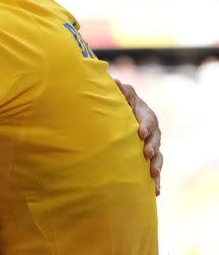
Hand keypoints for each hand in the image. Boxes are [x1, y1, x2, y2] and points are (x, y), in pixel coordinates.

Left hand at [115, 79, 162, 194]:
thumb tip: (115, 81)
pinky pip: (154, 170)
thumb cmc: (119, 105)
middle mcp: (151, 131)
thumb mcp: (120, 96)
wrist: (120, 117)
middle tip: (146, 153)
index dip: (144, 124)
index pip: (147, 119)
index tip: (139, 132)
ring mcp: (152, 145)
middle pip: (155, 138)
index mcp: (144, 115)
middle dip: (152, 146)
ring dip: (156, 165)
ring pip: (158, 156)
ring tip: (152, 174)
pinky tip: (155, 192)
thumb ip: (120, 91)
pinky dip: (155, 181)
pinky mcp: (149, 159)